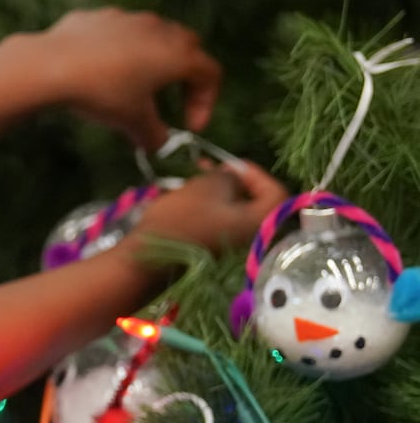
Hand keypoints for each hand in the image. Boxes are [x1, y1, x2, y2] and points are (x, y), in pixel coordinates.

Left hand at [32, 8, 220, 151]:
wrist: (52, 65)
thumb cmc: (103, 93)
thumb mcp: (132, 122)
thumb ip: (153, 135)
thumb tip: (157, 144)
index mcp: (178, 54)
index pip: (209, 74)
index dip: (206, 102)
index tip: (190, 126)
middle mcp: (159, 29)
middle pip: (187, 47)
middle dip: (186, 74)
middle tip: (173, 99)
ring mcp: (128, 18)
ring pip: (153, 35)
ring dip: (152, 58)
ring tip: (135, 85)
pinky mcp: (99, 16)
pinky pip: (118, 33)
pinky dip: (119, 50)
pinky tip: (100, 69)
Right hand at [130, 163, 288, 255]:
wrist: (148, 259)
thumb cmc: (181, 220)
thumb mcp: (205, 186)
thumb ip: (228, 176)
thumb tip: (233, 176)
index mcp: (259, 222)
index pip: (274, 191)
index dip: (254, 172)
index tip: (229, 164)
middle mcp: (252, 238)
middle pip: (253, 202)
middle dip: (233, 181)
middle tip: (212, 168)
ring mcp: (233, 248)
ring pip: (234, 212)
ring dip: (218, 192)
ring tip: (195, 176)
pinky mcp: (214, 252)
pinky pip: (220, 224)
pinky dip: (210, 208)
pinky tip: (190, 195)